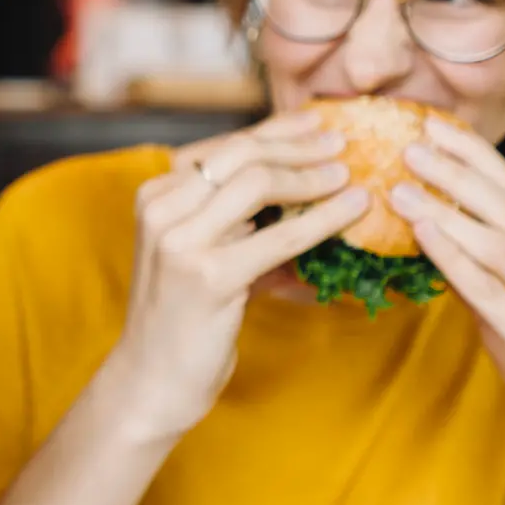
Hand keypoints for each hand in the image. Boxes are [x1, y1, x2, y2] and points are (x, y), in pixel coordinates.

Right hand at [117, 111, 368, 437]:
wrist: (151, 380)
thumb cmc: (183, 319)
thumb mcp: (202, 254)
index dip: (277, 130)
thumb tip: (308, 186)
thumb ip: (239, 221)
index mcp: (155, 194)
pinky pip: (280, 236)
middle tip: (344, 143)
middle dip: (299, 145)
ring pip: (258, 182)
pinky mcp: (209, 276)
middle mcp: (160, 208)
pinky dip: (324, 218)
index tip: (318, 123)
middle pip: (243, 155)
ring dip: (313, 175)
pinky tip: (353, 209)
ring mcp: (180, 241)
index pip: (225, 146)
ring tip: (350, 175)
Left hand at [391, 115, 504, 496]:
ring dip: (449, 210)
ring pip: (503, 246)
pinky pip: (492, 291)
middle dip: (460, 173)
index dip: (481, 159)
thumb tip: (435, 225)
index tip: (439, 130)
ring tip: (403, 186)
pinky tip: (423, 234)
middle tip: (412, 145)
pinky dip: (455, 257)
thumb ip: (488, 267)